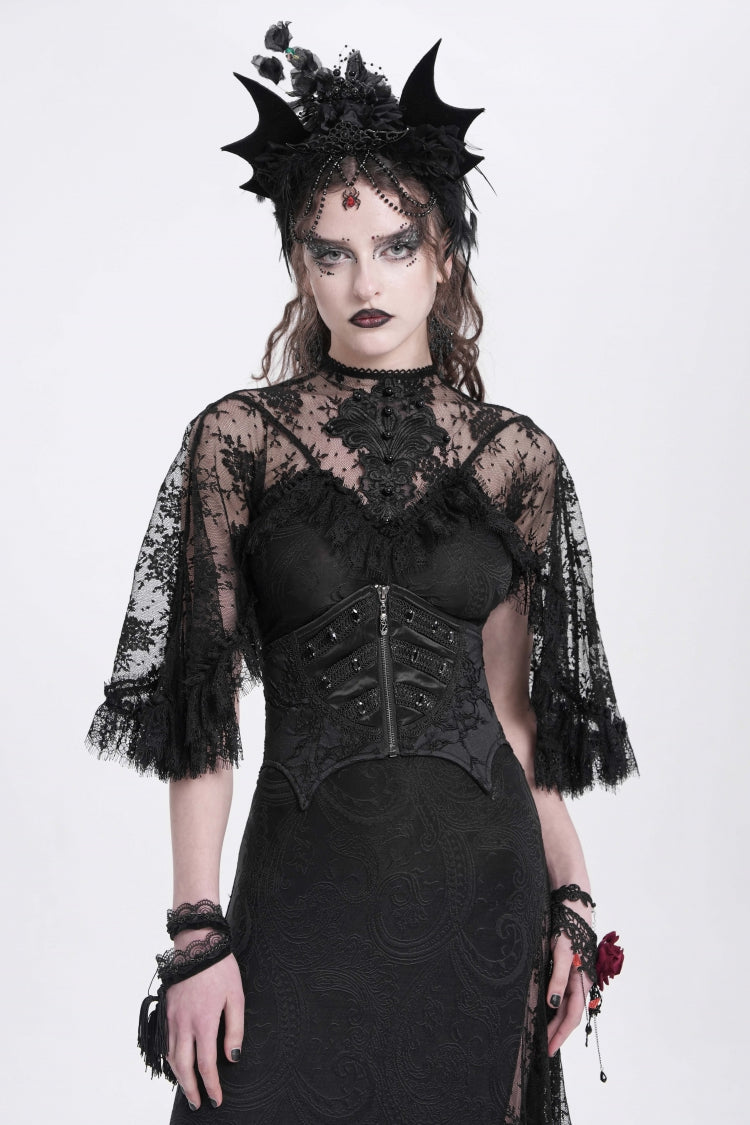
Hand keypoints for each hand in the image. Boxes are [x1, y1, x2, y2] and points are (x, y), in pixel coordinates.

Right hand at [165, 950, 244, 1109]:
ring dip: (178, 1076)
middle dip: (190, 1089)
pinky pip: (164, 1041)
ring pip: (170, 1056)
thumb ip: (234, 1029)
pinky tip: (175, 1061)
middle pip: (183, 1067)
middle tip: (197, 1104)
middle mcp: (184, 1024)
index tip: (216, 1099)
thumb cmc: (220, 968)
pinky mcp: (166, 1009)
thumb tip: (232, 1057)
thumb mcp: (236, 997)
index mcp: (203, 1023)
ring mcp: (172, 1017)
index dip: (211, 1086)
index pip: (206, 1065)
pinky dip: (169, 1058)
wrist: (197, 943)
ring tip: (187, 1088)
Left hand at [546, 931, 591, 1056]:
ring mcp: (577, 976)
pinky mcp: (571, 968)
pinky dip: (557, 1005)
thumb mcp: (560, 954)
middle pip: (569, 1014)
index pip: (571, 1016)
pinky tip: (548, 1008)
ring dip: (557, 1021)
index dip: (560, 1034)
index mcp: (581, 982)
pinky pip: (565, 994)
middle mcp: (581, 982)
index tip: (549, 1050)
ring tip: (545, 1034)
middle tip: (544, 1049)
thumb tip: (553, 1004)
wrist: (572, 906)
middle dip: (558, 1032)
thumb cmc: (567, 929)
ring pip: (567, 1005)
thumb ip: (558, 979)